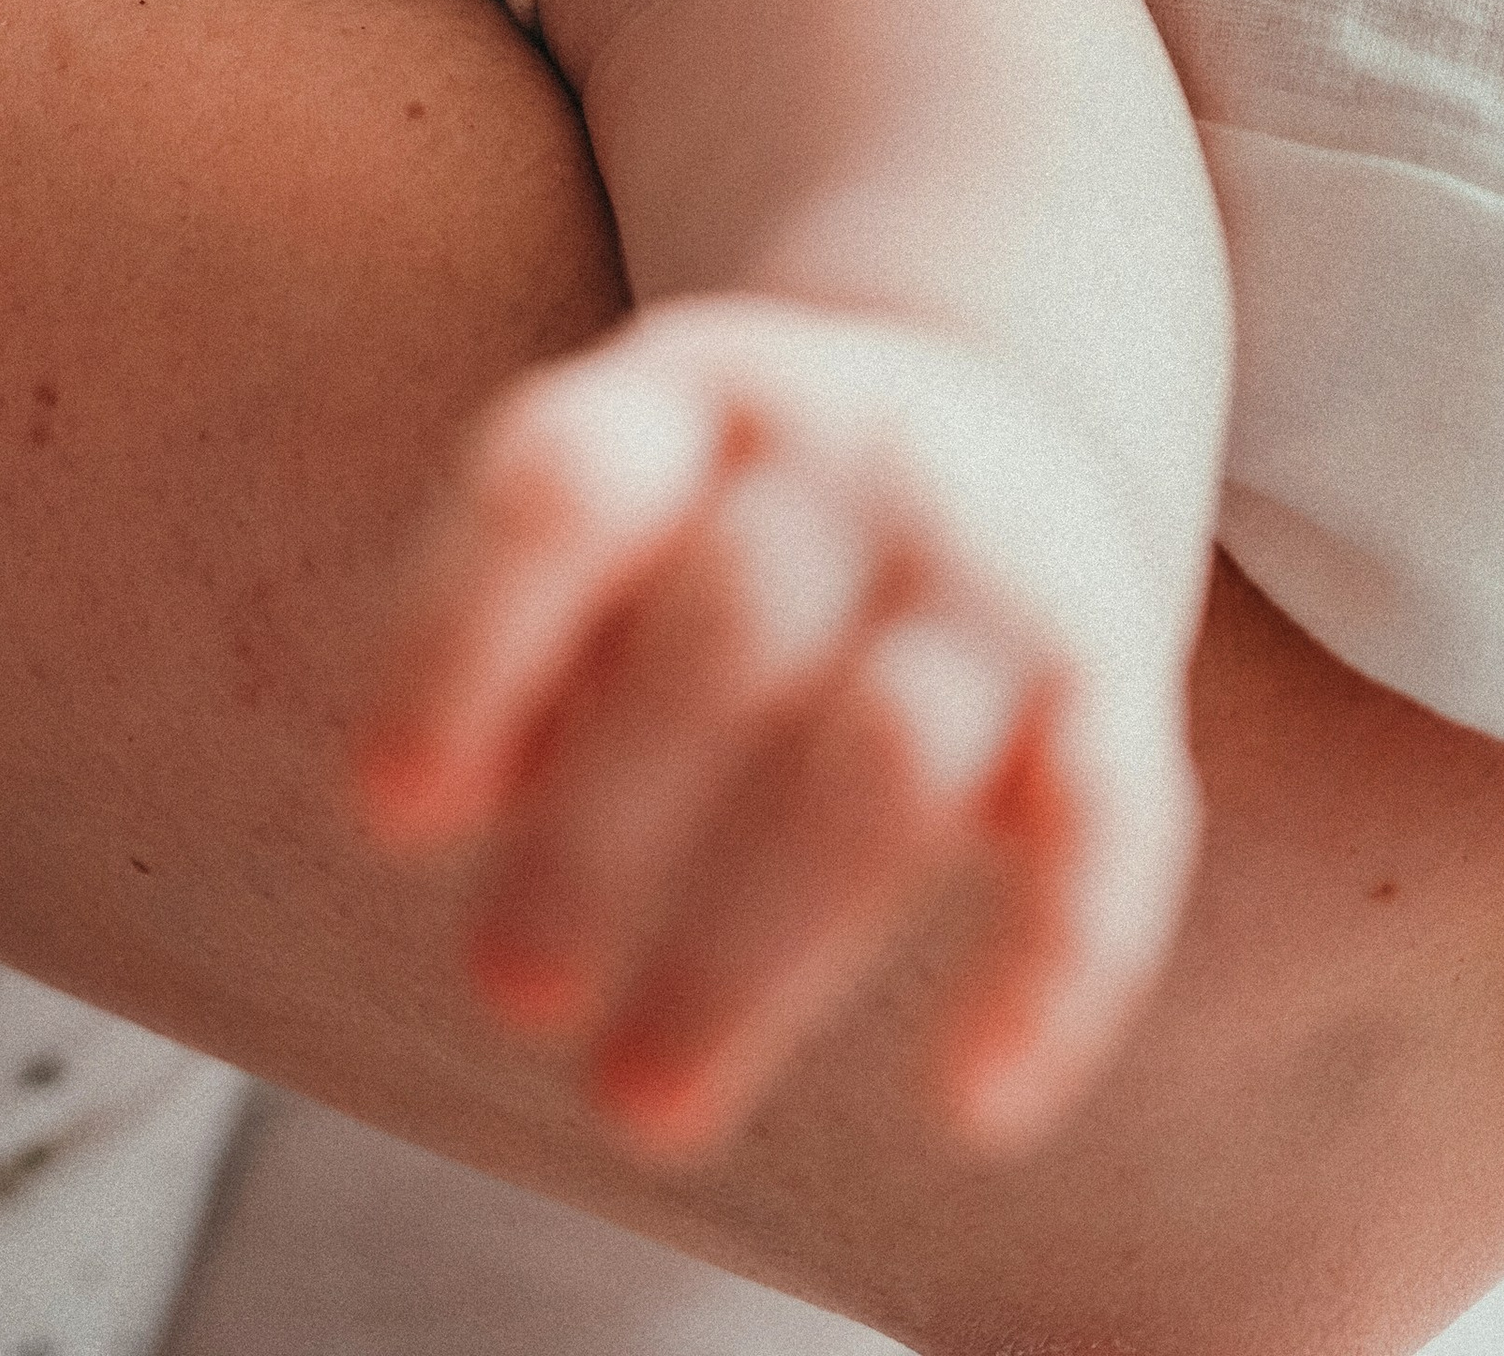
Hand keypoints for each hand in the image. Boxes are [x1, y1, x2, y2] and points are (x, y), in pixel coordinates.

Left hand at [355, 294, 1201, 1163]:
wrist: (1005, 411)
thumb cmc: (726, 511)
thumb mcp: (615, 503)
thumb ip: (511, 627)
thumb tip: (421, 806)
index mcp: (696, 393)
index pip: (564, 486)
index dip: (464, 644)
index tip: (385, 819)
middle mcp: (860, 454)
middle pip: (723, 639)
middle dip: (602, 835)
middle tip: (507, 991)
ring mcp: (1001, 566)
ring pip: (884, 762)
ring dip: (757, 947)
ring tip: (639, 1099)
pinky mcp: (1117, 686)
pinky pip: (1114, 834)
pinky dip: (1054, 978)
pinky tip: (968, 1109)